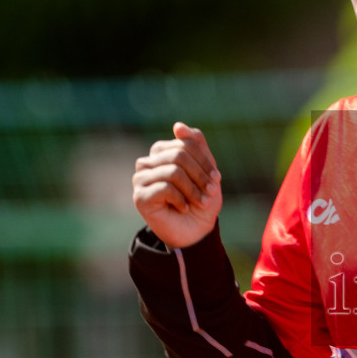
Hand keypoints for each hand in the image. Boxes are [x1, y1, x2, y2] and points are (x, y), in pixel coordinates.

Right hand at [132, 122, 222, 248]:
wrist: (196, 231)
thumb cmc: (200, 199)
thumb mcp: (205, 170)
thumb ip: (196, 145)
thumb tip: (177, 125)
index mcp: (161, 152)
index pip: (185, 143)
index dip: (204, 161)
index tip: (217, 179)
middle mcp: (147, 163)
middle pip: (179, 155)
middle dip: (200, 175)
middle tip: (211, 192)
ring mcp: (140, 179)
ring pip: (173, 171)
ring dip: (193, 189)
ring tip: (200, 202)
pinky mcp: (139, 197)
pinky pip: (165, 188)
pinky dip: (181, 199)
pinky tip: (183, 208)